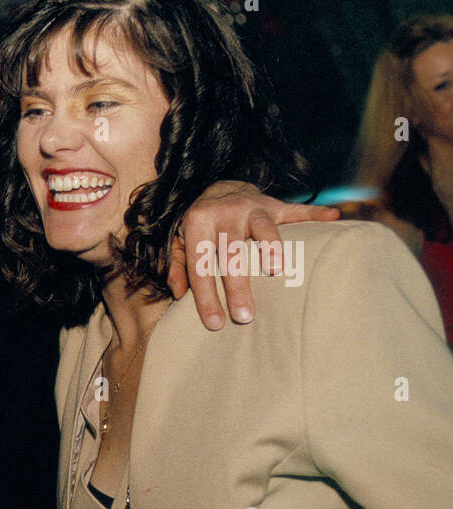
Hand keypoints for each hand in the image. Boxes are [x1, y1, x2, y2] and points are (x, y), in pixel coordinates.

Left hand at [168, 181, 339, 329]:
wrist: (218, 185)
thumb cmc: (199, 223)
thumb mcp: (178, 240)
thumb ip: (175, 264)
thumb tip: (179, 293)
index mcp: (198, 223)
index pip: (201, 266)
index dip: (207, 296)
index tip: (215, 323)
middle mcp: (225, 213)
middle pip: (232, 253)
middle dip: (237, 286)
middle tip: (245, 316)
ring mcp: (252, 207)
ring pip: (263, 228)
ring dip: (272, 248)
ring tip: (277, 271)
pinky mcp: (274, 204)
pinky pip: (296, 209)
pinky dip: (314, 214)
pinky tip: (333, 217)